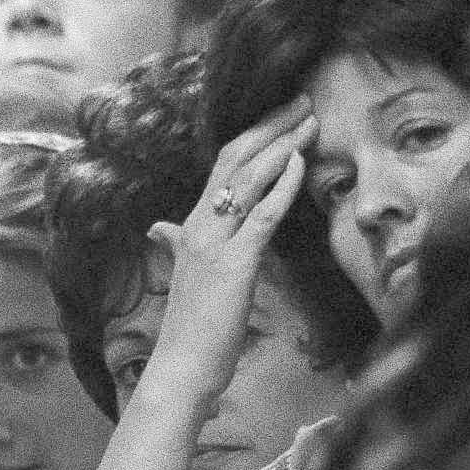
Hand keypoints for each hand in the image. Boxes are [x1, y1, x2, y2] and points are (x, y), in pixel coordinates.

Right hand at [142, 102, 314, 404]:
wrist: (181, 368)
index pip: (222, 166)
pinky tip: (300, 164)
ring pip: (249, 179)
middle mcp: (199, 226)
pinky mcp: (235, 264)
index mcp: (191, 227)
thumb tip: (160, 228)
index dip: (253, 136)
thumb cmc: (190, 329)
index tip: (282, 116)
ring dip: (282, 145)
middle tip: (302, 101)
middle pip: (235, 159)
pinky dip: (282, 186)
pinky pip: (262, 215)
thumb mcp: (185, 276)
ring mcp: (215, 243)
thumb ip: (174, 245)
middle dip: (271, 126)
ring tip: (309, 122)